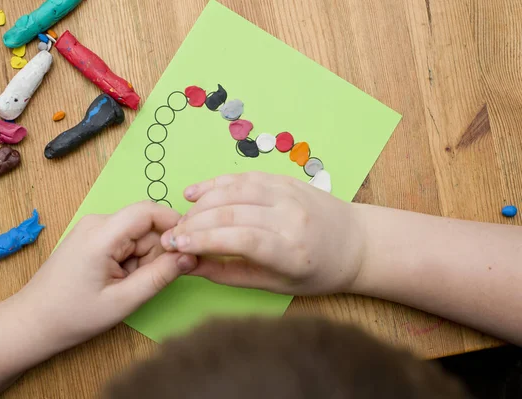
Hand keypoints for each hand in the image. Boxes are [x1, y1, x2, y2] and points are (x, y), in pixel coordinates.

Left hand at [15, 201, 196, 350]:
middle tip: (141, 283)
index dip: (174, 225)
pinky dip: (130, 260)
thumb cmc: (72, 315)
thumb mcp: (123, 301)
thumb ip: (160, 276)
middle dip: (155, 253)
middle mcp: (97, 222)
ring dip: (141, 259)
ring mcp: (93, 228)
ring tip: (123, 285)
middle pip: (145, 226)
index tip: (187, 249)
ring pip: (138, 235)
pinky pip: (125, 240)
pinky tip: (117, 280)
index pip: (149, 211)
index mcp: (102, 234)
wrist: (32, 322)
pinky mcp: (92, 236)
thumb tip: (190, 256)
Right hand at [161, 172, 364, 295]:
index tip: (175, 245)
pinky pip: (244, 176)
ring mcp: (289, 193)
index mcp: (293, 251)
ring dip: (201, 202)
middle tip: (171, 235)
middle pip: (232, 212)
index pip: (240, 240)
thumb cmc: (316, 272)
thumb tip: (187, 265)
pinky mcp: (285, 179)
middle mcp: (291, 217)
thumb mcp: (274, 284)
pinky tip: (196, 192)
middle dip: (194, 222)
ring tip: (181, 218)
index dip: (203, 240)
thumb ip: (228, 273)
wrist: (356, 243)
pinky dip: (216, 183)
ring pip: (234, 190)